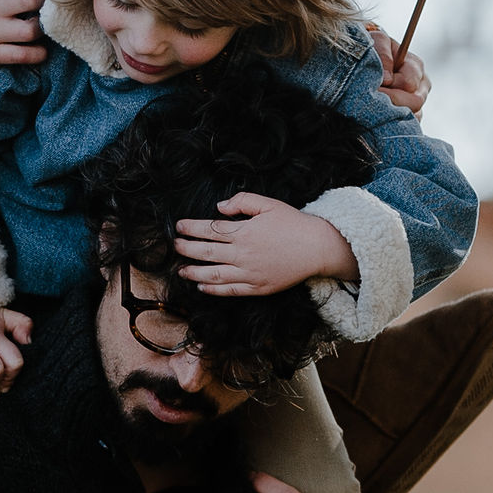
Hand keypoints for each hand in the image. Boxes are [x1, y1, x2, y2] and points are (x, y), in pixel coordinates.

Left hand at [174, 193, 356, 296]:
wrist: (317, 248)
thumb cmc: (293, 224)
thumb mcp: (269, 204)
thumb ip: (242, 201)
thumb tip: (219, 207)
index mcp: (244, 232)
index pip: (209, 230)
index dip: (191, 228)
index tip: (179, 227)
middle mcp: (243, 254)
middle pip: (206, 252)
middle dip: (187, 249)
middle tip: (175, 246)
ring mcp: (250, 273)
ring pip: (214, 275)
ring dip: (194, 272)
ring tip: (180, 270)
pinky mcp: (258, 287)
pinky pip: (230, 290)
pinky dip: (213, 290)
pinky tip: (201, 286)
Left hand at [364, 22, 430, 116]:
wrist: (368, 59)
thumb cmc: (374, 48)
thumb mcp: (377, 41)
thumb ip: (383, 54)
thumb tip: (388, 79)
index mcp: (416, 66)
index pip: (408, 83)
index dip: (389, 87)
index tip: (373, 87)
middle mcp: (421, 86)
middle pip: (414, 102)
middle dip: (391, 101)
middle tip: (371, 99)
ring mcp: (417, 103)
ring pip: (413, 116)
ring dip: (392, 113)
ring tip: (374, 107)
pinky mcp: (410, 117)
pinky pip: (408, 126)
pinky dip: (394, 124)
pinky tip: (380, 118)